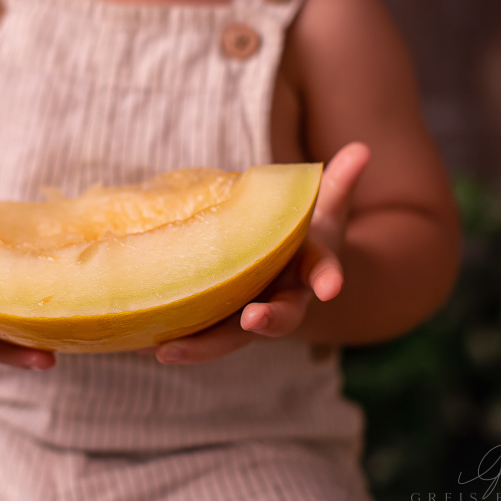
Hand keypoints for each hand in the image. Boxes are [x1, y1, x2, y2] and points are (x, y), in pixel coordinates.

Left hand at [148, 142, 370, 363]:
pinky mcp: (219, 323)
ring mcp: (247, 316)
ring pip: (228, 338)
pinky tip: (140, 346)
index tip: (332, 287)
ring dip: (201, 346)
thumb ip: (338, 183)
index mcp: (307, 271)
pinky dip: (173, 342)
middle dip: (266, 321)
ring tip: (168, 351)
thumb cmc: (305, 236)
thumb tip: (360, 149)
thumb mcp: (324, 209)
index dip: (328, 278)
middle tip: (252, 321)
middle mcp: (280, 300)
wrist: (292, 278)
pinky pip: (196, 337)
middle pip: (278, 318)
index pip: (322, 273)